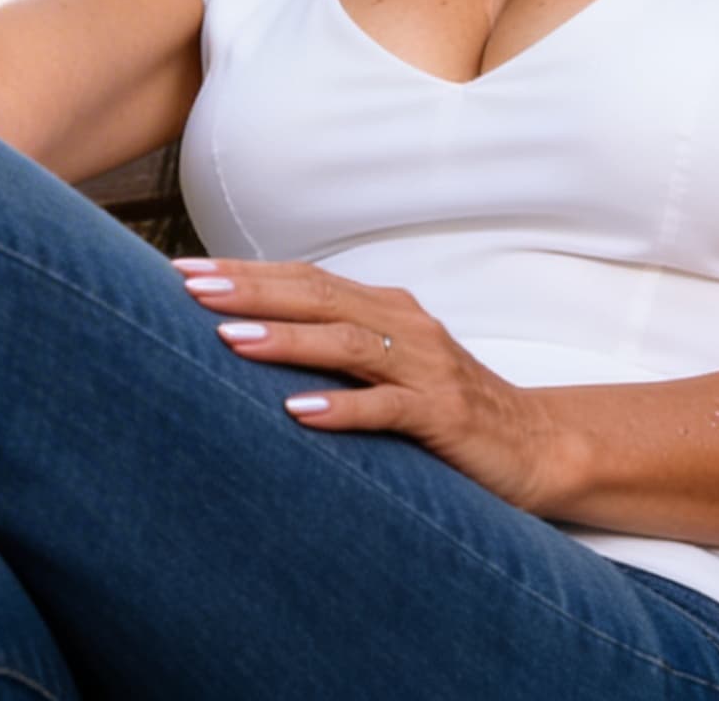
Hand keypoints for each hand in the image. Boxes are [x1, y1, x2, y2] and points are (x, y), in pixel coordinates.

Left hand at [172, 256, 569, 512]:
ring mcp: (427, 368)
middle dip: (251, 291)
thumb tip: (247, 338)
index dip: (246, 273)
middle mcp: (406, 326)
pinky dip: (342, 406)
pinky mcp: (444, 415)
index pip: (306, 279)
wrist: (535, 446)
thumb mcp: (386, 368)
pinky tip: (298, 412)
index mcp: (386, 309)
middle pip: (319, 297)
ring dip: (286, 340)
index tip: (183, 272)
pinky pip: (388, 407)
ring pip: (349, 343)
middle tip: (191, 290)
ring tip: (229, 339)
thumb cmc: (445, 407)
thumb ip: (332, 348)